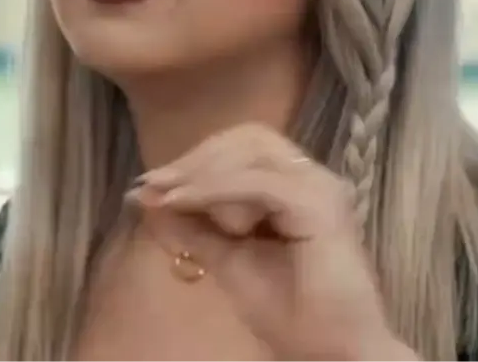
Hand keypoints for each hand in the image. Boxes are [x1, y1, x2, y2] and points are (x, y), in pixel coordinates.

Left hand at [132, 123, 415, 361]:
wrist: (332, 355)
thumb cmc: (291, 314)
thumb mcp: (227, 262)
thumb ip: (193, 228)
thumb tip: (145, 196)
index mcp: (297, 185)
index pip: (245, 145)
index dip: (197, 156)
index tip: (150, 182)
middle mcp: (313, 177)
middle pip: (248, 137)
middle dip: (197, 157)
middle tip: (156, 184)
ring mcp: (321, 187)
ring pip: (253, 152)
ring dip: (204, 171)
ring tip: (171, 198)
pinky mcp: (320, 206)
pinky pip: (259, 183)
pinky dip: (215, 189)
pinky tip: (184, 202)